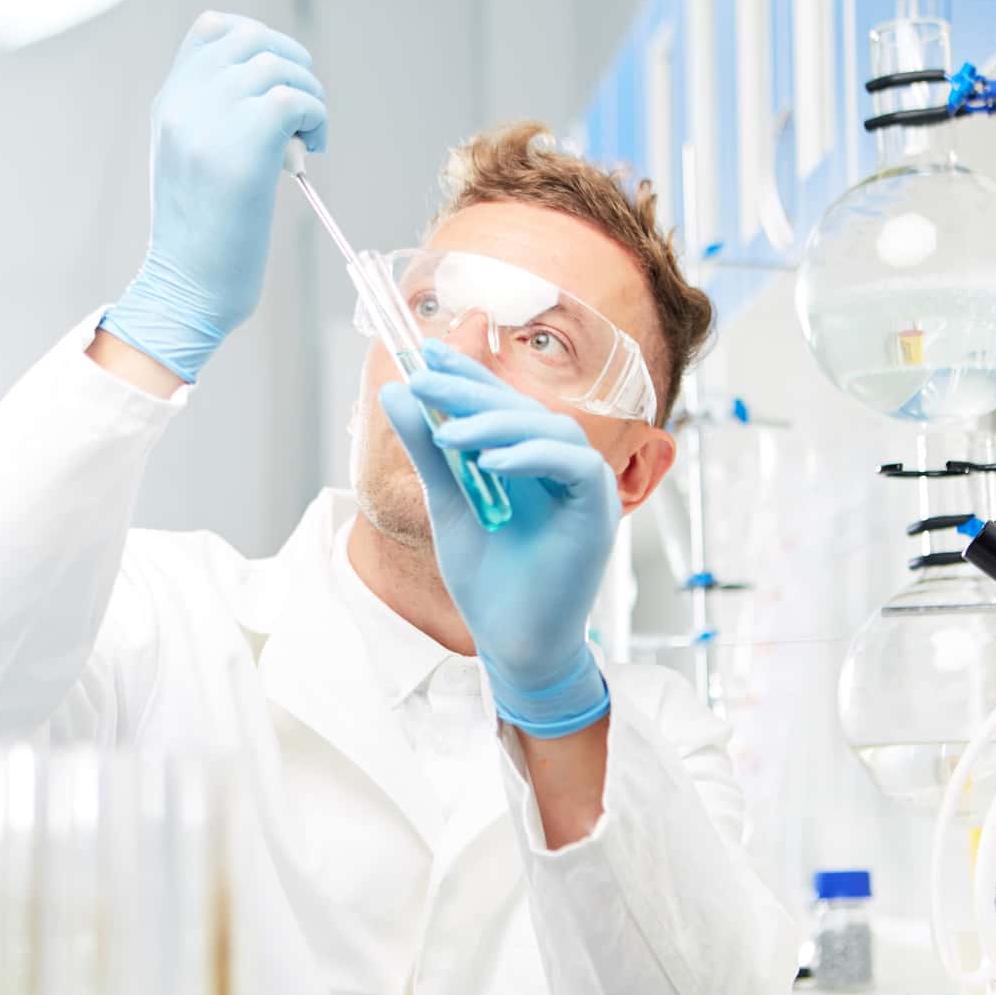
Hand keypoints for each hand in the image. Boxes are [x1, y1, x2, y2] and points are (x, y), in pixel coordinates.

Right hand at [100, 12, 326, 382]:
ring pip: (278, 66)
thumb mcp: (192, 160)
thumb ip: (215, 117)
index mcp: (169, 103)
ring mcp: (209, 121)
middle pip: (253, 39)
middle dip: (293, 64)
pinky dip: (315, 116)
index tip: (279, 76)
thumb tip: (274, 88)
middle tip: (303, 111)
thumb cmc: (201, 237)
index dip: (258, 39)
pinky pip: (295, 99)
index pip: (213, 28)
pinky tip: (313, 147)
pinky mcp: (243, 147)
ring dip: (309, 94)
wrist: (188, 288)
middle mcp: (184, 103)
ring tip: (310, 135)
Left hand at [379, 342, 615, 736]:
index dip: (466, 374)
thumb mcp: (447, 504)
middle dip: (470, 391)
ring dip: (495, 424)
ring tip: (446, 435)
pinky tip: (490, 463)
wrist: (511, 641)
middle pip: (521, 409)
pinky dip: (533, 455)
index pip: (499, 404)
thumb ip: (428, 451)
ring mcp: (582, 485)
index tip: (424, 353)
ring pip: (548, 428)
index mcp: (526, 461)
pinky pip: (574, 464)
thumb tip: (397, 394)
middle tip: (423, 380)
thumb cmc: (488, 580)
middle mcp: (558, 465)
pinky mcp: (598, 510)